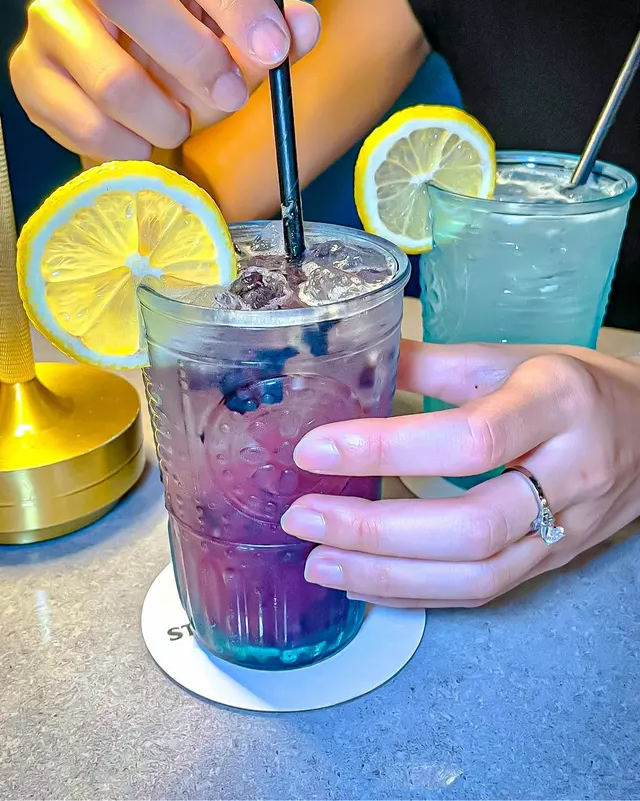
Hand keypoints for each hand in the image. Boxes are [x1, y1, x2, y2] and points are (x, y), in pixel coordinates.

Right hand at [10, 0, 319, 159]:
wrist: (117, 94)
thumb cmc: (180, 54)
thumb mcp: (230, 38)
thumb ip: (267, 33)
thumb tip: (303, 27)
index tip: (275, 48)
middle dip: (193, 57)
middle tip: (230, 97)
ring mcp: (50, 22)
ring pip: (112, 79)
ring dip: (165, 119)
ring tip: (180, 125)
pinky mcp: (31, 76)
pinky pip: (88, 126)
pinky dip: (130, 147)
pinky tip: (143, 140)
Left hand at [282, 340, 639, 606]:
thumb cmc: (580, 387)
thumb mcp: (516, 358)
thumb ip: (436, 364)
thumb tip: (356, 363)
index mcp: (557, 403)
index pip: (468, 438)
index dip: (387, 450)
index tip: (317, 449)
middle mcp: (567, 474)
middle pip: (469, 526)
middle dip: (375, 531)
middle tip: (305, 517)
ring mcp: (564, 529)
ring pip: (475, 575)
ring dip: (387, 576)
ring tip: (319, 563)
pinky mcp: (551, 563)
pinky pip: (482, 591)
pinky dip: (418, 593)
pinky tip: (366, 583)